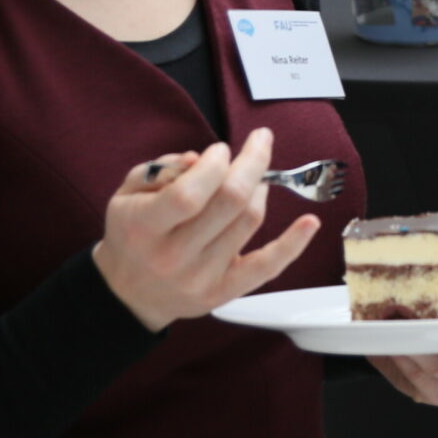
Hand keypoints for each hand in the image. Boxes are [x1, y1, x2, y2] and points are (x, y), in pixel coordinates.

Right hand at [92, 129, 317, 331]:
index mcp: (143, 228)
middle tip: (260, 142)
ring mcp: (201, 278)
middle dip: (252, 162)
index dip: (214, 165)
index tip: (221, 150)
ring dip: (260, 189)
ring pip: (249, 221)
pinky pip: (266, 267)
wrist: (129, 294)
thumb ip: (161, 169)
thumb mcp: (127, 194)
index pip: (190, 193)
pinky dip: (293, 244)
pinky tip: (310, 222)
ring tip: (255, 178)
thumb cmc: (131, 234)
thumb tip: (202, 159)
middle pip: (230, 202)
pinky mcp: (224, 292)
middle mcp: (173, 256)